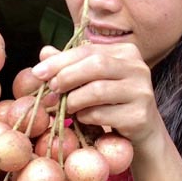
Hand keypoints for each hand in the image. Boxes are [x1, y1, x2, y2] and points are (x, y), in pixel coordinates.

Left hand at [31, 44, 161, 143]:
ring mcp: (142, 92)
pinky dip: (85, 117)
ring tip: (65, 107)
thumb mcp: (93, 80)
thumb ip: (71, 65)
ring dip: (74, 100)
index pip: (88, 50)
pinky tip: (82, 118)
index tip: (38, 73)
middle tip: (51, 89)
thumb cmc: (113, 101)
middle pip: (96, 65)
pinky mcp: (140, 115)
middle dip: (67, 76)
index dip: (60, 60)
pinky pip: (103, 114)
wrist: (142, 130)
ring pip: (98, 90)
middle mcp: (138, 67)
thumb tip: (45, 52)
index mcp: (126, 52)